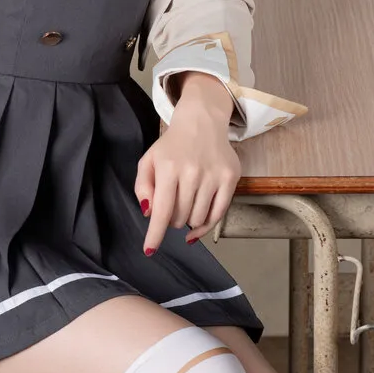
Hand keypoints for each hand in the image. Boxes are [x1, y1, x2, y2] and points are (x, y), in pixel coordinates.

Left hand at [134, 78, 241, 251]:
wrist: (201, 121)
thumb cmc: (171, 145)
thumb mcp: (149, 160)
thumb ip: (143, 186)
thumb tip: (149, 213)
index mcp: (168, 167)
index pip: (162, 210)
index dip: (155, 234)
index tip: (149, 250)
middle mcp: (192, 172)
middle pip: (179, 218)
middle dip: (172, 220)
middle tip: (172, 205)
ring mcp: (213, 176)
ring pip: (197, 219)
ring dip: (188, 220)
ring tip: (186, 204)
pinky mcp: (230, 178)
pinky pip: (218, 215)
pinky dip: (205, 225)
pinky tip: (197, 225)